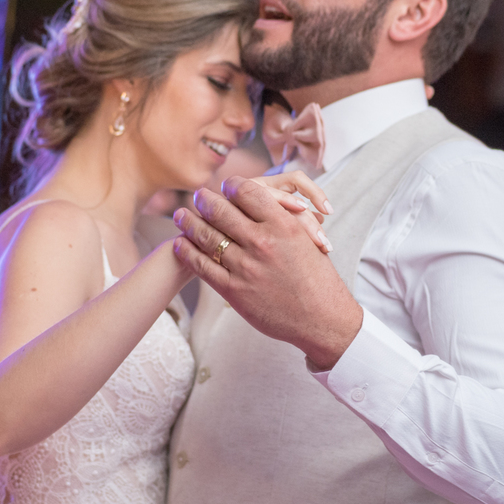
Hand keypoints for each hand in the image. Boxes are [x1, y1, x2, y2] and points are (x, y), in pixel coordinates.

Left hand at [172, 175, 362, 369]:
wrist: (323, 319)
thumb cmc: (317, 278)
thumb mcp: (306, 238)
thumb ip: (282, 217)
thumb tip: (260, 199)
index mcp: (284, 224)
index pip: (247, 191)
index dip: (232, 185)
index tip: (226, 186)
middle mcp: (262, 242)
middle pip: (221, 210)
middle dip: (205, 200)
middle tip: (198, 195)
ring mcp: (246, 267)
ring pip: (207, 237)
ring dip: (189, 223)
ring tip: (181, 215)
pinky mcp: (234, 290)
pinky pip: (203, 266)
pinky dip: (187, 253)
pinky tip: (180, 244)